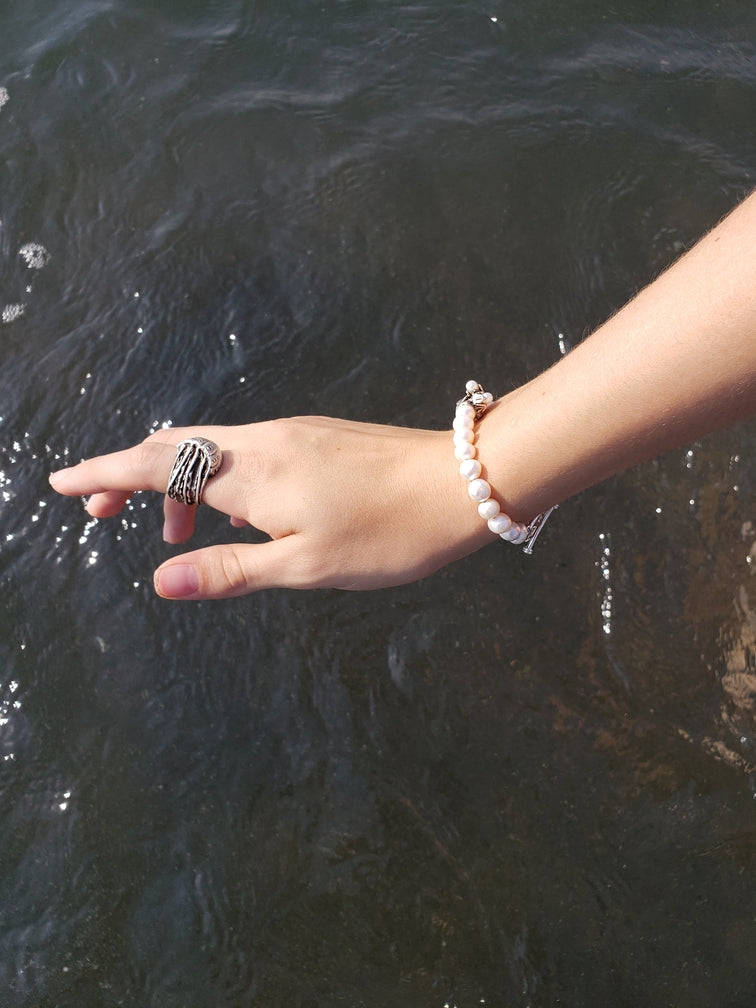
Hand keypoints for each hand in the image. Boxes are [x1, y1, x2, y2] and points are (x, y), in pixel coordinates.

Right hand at [49, 417, 484, 599]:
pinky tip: (238, 515)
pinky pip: (245, 449)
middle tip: (98, 513)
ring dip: (177, 483)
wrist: (463, 482)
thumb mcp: (305, 566)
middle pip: (174, 446)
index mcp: (251, 472)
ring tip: (174, 534)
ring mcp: (292, 433)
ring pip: (211, 448)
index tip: (61, 484)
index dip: (103, 475)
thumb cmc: (389, 533)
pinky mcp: (316, 437)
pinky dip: (218, 478)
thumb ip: (229, 570)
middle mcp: (263, 441)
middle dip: (128, 476)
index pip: (156, 466)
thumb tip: (160, 581)